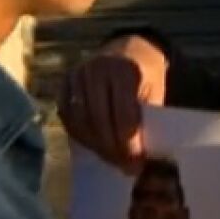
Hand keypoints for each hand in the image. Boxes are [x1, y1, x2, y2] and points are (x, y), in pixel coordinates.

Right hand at [54, 35, 167, 173]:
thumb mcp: (154, 92)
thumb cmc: (145, 77)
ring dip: (95, 145)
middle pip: (98, 119)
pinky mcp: (64, 81)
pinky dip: (79, 134)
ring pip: (80, 119)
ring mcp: (77, 73)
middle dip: (112, 148)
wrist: (128, 50)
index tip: (137, 163)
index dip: (129, 143)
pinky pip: (66, 115)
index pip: (123, 113)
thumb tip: (138, 160)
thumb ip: (146, 120)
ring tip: (111, 159)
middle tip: (125, 167)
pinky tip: (94, 145)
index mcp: (124, 69)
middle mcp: (97, 68)